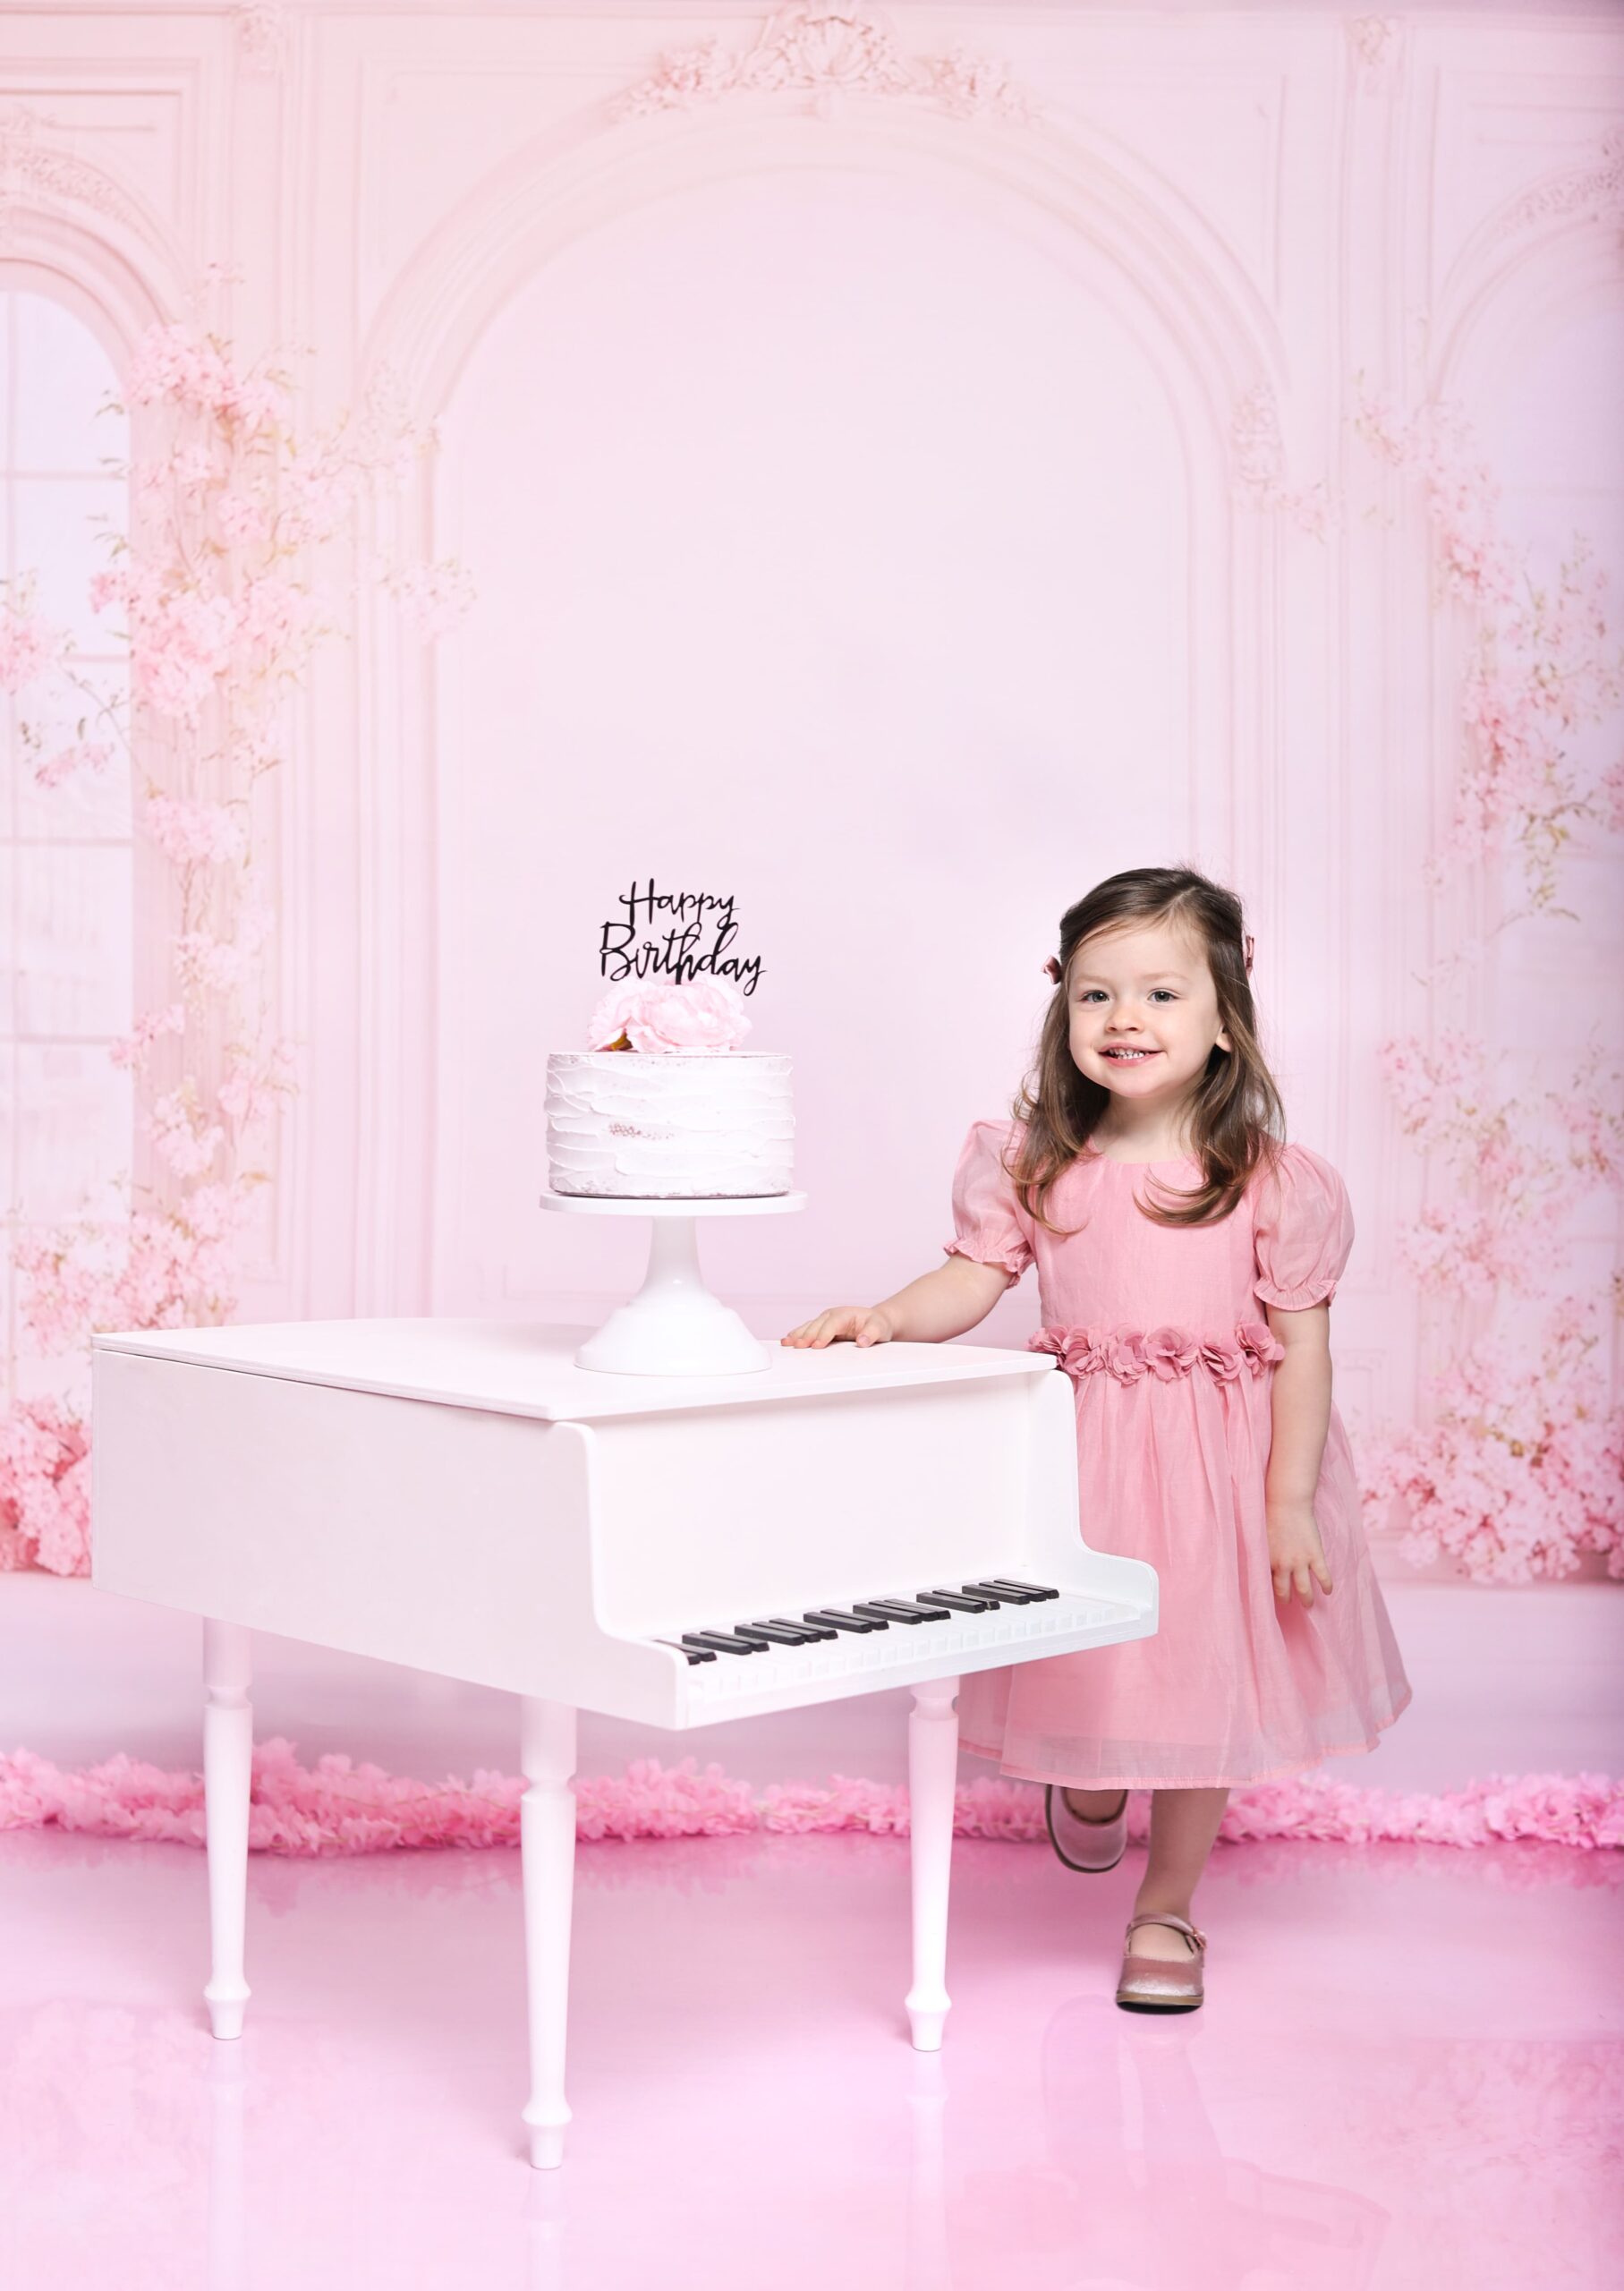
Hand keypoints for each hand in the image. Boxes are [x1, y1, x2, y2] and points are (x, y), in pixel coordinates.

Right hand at [780, 1306, 894, 1348]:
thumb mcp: (880, 1328)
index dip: (824, 1334)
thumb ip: (871, 1334)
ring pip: (809, 1327)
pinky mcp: (821, 1328)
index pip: (832, 1324)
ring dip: (798, 1335)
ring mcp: (825, 1321)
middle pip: (817, 1325)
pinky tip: (787, 1341)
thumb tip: (862, 1341)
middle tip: (798, 1347)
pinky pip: (807, 1330)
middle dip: (807, 1336)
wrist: (876, 1322)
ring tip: (787, 1343)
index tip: (817, 1345)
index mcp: (845, 1314)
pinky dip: (797, 1335)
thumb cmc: (878, 1325)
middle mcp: (832, 1316)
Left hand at [1266, 1499, 1332, 1606]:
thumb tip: (1247, 1559)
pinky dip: (1326, 1586)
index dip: (1266, 1593)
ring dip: (1307, 1599)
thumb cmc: (1269, 1515)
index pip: (1265, 1584)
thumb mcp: (1256, 1535)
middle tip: (1287, 1603)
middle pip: (1283, 1591)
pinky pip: (1323, 1576)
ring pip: (1304, 1589)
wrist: (1288, 1502)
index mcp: (1266, 1560)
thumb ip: (1256, 1551)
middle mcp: (1282, 1565)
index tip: (1266, 1599)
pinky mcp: (1315, 1555)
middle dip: (1286, 1600)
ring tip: (1308, 1605)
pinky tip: (1327, 1592)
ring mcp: (1300, 1561)